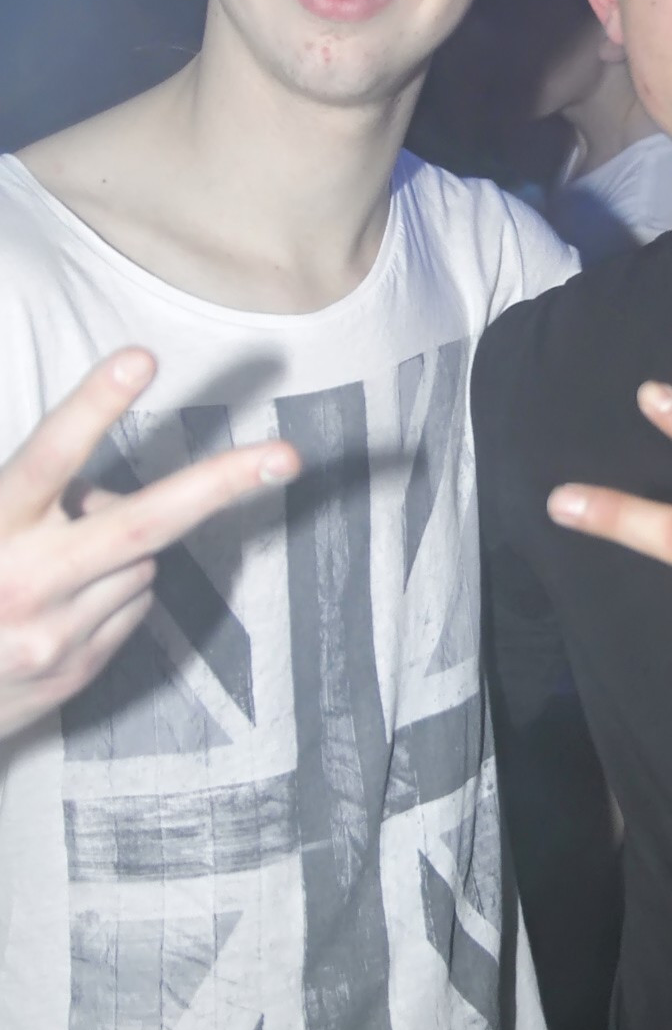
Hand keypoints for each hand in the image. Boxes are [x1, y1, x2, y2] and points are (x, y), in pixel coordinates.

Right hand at [0, 347, 300, 742]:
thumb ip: (28, 496)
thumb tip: (103, 492)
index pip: (49, 456)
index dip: (95, 405)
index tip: (142, 357)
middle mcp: (26, 581)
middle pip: (143, 522)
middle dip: (221, 483)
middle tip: (287, 455)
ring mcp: (55, 635)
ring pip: (143, 562)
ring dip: (123, 548)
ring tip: (57, 564)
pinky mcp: (77, 671)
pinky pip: (133, 606)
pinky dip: (115, 591)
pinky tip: (62, 604)